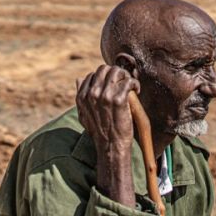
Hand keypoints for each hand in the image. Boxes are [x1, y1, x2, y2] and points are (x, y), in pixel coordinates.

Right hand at [76, 65, 138, 203]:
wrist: (111, 145)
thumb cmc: (100, 131)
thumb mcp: (84, 114)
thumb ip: (81, 96)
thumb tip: (78, 79)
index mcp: (82, 96)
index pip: (93, 75)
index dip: (104, 78)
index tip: (113, 86)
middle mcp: (92, 94)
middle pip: (104, 69)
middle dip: (115, 74)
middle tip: (123, 83)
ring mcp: (105, 96)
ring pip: (116, 72)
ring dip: (126, 76)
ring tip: (130, 86)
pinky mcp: (119, 99)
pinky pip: (128, 81)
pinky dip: (135, 84)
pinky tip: (136, 91)